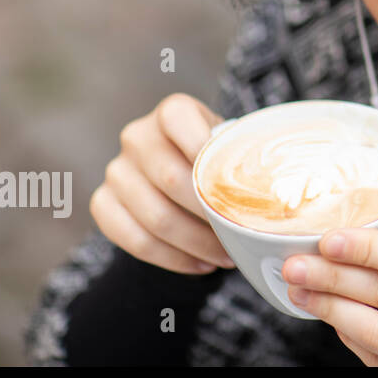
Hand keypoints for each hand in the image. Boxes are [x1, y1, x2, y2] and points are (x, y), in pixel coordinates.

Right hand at [91, 93, 235, 273]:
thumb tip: (274, 192)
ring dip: (196, 244)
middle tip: (240, 235)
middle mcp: (138, 136)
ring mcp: (116, 171)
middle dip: (211, 214)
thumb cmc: (218, 159)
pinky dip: (173, 258)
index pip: (181, 121)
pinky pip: (135, 241)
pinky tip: (200, 265)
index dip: (206, 152)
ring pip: (156, 218)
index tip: (236, 184)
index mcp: (171, 112)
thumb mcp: (232, 145)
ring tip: (226, 256)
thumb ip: (244, 156)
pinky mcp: (103, 203)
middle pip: (173, 180)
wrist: (183, 172)